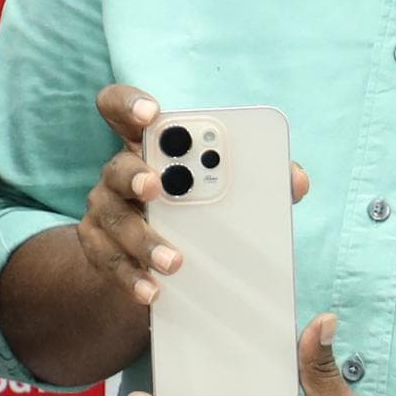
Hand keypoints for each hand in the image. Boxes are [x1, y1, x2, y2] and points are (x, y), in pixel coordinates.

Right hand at [69, 86, 313, 308]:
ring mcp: (106, 211)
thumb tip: (296, 180)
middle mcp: (120, 174)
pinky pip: (109, 262)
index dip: (130, 105)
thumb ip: (259, 181)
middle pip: (117, 167)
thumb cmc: (195, 211)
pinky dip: (132, 277)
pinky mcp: (99, 249)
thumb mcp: (225, 193)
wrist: (156, 262)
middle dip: (136, 175)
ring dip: (144, 240)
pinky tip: (152, 291)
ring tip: (174, 262)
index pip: (121, 110)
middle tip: (158, 186)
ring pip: (116, 220)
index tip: (152, 113)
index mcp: (149, 148)